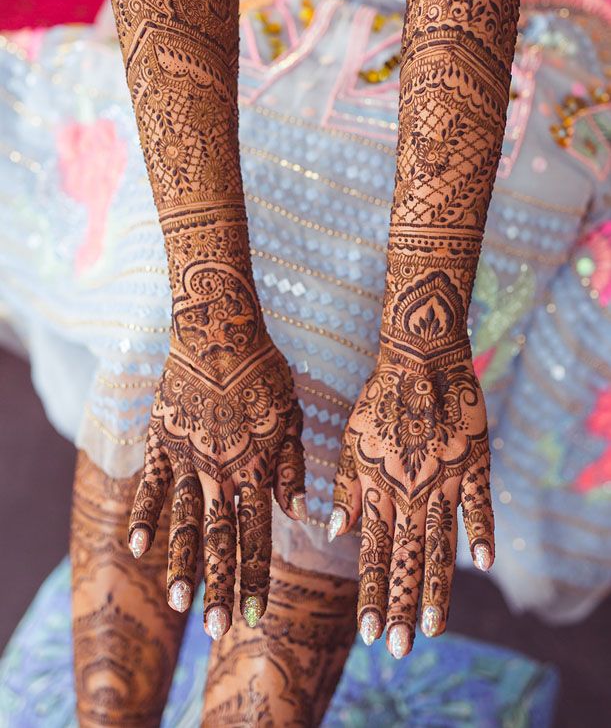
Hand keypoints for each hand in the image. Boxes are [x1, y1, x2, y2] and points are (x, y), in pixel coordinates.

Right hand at [127, 260, 305, 639]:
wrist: (218, 329)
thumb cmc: (263, 370)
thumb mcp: (290, 414)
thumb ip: (291, 465)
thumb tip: (299, 513)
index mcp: (256, 467)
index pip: (257, 534)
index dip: (256, 576)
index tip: (256, 614)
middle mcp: (221, 471)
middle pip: (219, 539)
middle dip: (221, 587)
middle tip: (218, 629)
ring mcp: (186, 457)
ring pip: (183, 521)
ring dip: (182, 565)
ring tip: (180, 602)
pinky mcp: (161, 440)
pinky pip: (151, 485)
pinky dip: (145, 516)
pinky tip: (139, 547)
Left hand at [330, 347, 492, 658]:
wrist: (419, 358)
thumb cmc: (379, 400)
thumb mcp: (351, 441)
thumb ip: (347, 487)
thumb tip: (337, 531)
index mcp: (378, 488)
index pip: (372, 553)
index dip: (370, 594)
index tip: (368, 632)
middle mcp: (409, 492)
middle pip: (404, 559)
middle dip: (399, 607)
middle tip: (399, 649)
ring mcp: (443, 480)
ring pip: (439, 543)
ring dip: (435, 587)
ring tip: (433, 627)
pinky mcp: (472, 463)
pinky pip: (478, 503)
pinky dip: (480, 530)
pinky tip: (484, 561)